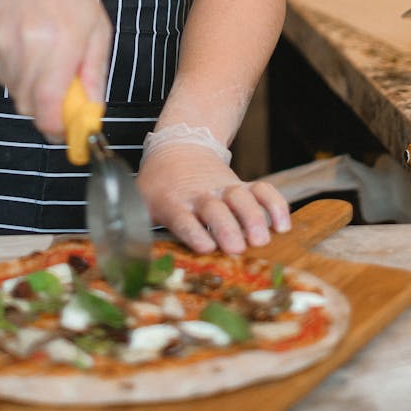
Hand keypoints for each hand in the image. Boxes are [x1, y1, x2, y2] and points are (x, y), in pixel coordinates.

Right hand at [0, 0, 112, 139]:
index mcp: (59, 43)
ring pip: (14, 91)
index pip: (48, 108)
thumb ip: (94, 74)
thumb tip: (92, 114)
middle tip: (60, 88)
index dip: (56, 127)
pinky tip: (22, 44)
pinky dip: (13, 70)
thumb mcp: (96, 28)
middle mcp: (25, 46)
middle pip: (29, 106)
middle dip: (46, 107)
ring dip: (31, 86)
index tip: (66, 128)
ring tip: (41, 53)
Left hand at [136, 144, 290, 253]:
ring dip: (253, 217)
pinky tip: (283, 225)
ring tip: (262, 238)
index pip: (182, 217)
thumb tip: (127, 262)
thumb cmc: (159, 186)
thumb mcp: (141, 202)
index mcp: (173, 202)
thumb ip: (136, 229)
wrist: (179, 147)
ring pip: (241, 198)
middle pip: (215, 208)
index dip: (193, 231)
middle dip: (226, 227)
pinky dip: (275, 204)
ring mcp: (224, 189)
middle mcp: (200, 195)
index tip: (204, 246)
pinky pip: (262, 190)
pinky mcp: (242, 186)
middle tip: (238, 247)